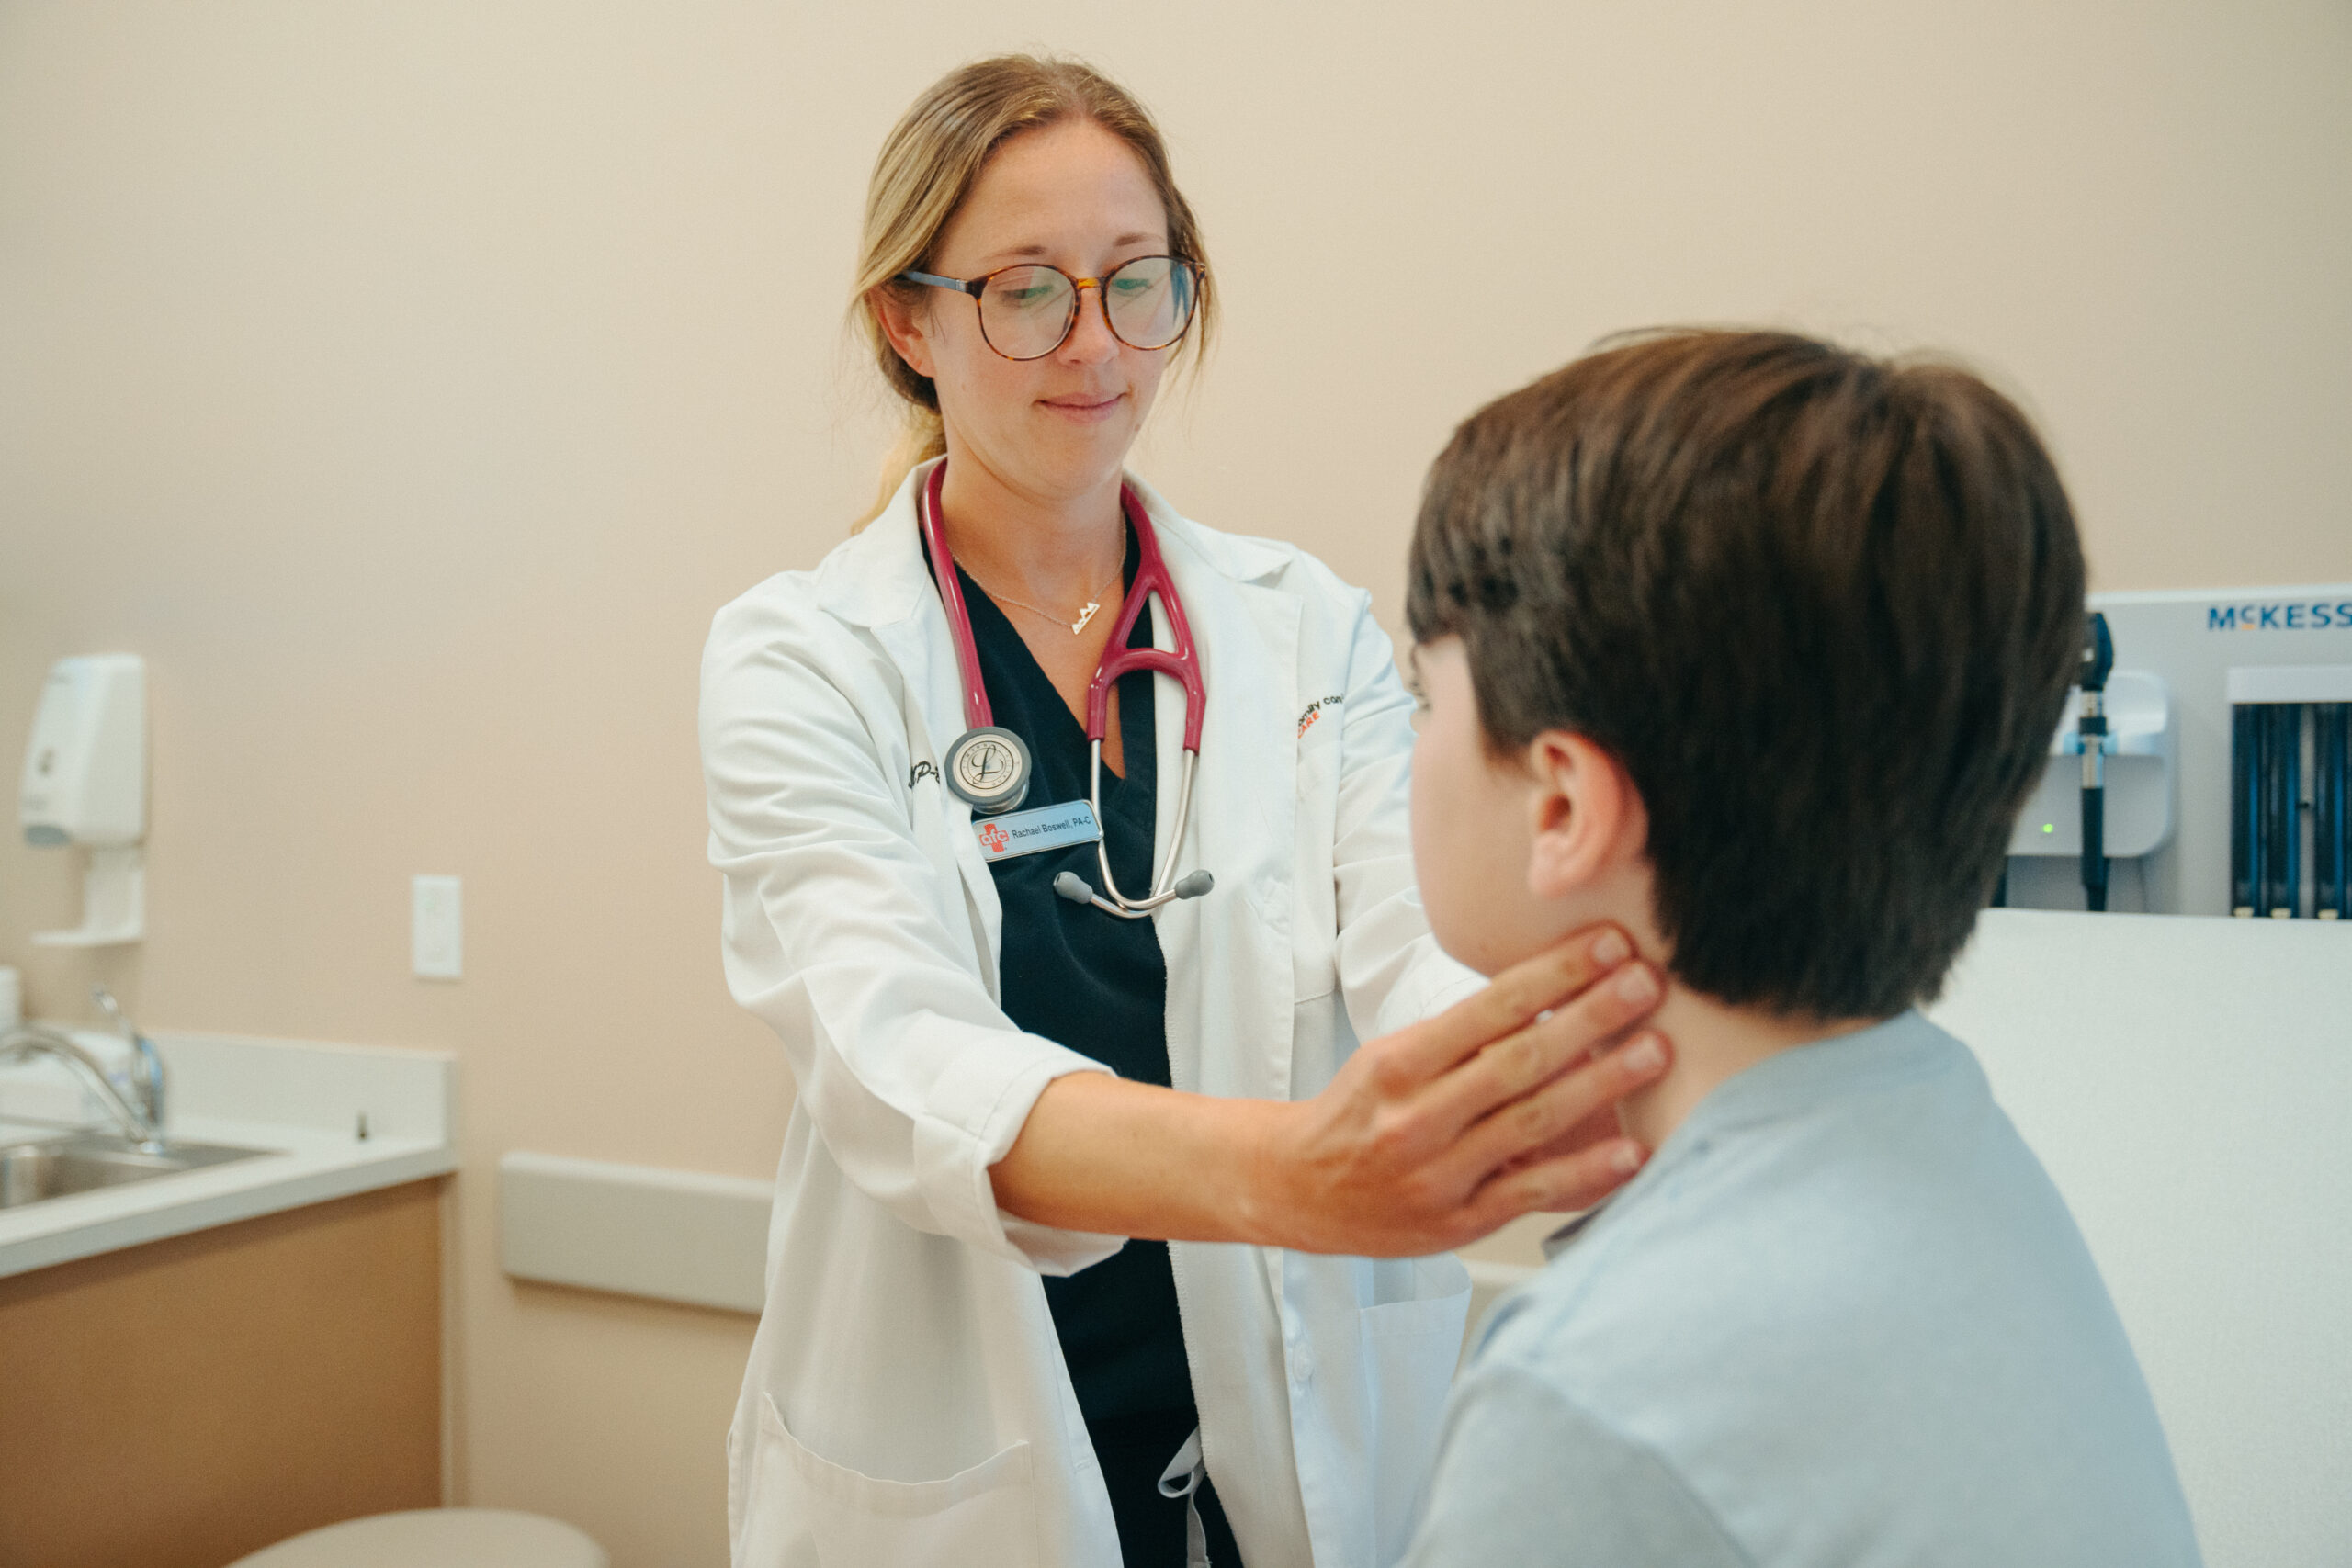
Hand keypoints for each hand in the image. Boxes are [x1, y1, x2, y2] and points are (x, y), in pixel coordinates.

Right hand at [1243, 927, 1668, 1255]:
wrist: (1294, 1190)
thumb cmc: (1357, 1114)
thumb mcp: (1390, 1058)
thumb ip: (1462, 1039)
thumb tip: (1550, 1003)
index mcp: (1398, 1063)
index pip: (1487, 1009)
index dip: (1552, 974)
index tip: (1607, 945)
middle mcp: (1417, 1117)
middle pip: (1518, 1061)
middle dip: (1590, 1018)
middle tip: (1647, 983)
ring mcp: (1439, 1173)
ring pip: (1532, 1122)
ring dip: (1602, 1084)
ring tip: (1655, 1051)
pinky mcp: (1459, 1222)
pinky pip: (1533, 1193)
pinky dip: (1586, 1173)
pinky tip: (1633, 1151)